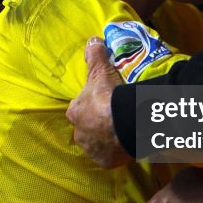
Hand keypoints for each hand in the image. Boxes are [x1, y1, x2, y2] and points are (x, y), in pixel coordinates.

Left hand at [66, 37, 129, 167]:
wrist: (124, 123)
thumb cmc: (109, 96)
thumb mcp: (101, 71)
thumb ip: (95, 56)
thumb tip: (92, 40)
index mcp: (75, 112)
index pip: (79, 108)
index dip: (91, 105)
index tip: (104, 102)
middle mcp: (79, 134)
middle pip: (87, 128)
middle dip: (98, 124)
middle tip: (115, 117)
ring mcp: (92, 149)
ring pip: (97, 143)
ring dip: (106, 138)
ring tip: (123, 130)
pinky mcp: (105, 162)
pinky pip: (110, 156)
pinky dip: (116, 151)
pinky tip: (127, 144)